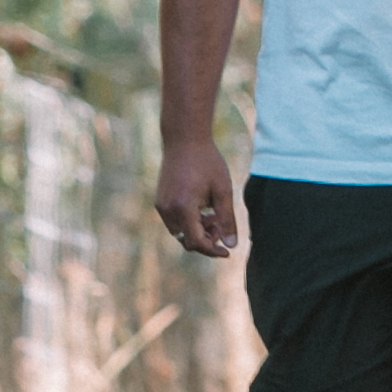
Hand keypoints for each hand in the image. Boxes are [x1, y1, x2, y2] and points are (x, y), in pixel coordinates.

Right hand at [154, 136, 237, 256]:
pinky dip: (188, 222)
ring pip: (179, 232)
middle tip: (221, 225)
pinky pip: (174, 222)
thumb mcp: (223, 190)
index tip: (227, 252)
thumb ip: (227, 220)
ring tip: (213, 214)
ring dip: (197, 231)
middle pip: (186, 240)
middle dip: (206, 240)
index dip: (212, 250)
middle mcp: (168, 209)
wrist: (184, 139)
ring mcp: (161, 205)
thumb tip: (231, 245)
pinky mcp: (160, 201)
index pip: (196, 242)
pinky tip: (203, 208)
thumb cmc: (207, 162)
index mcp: (184, 207)